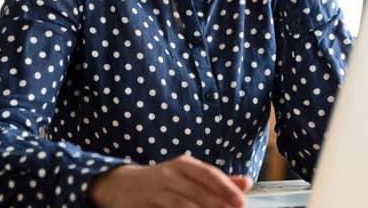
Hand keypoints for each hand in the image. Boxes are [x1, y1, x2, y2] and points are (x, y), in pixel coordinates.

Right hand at [89, 155, 252, 207]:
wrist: (120, 185)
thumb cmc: (164, 181)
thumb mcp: (188, 175)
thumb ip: (217, 180)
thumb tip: (246, 183)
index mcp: (184, 165)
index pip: (209, 174)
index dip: (226, 188)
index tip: (241, 201)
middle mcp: (170, 175)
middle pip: (198, 193)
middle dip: (217, 206)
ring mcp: (156, 191)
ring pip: (183, 206)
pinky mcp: (144, 206)